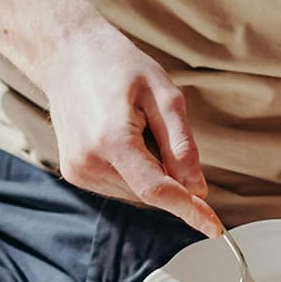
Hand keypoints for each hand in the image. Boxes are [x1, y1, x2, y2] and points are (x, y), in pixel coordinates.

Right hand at [27, 19, 221, 235]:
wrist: (66, 54)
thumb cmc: (116, 65)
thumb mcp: (163, 94)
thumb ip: (181, 145)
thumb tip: (198, 189)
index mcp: (111, 141)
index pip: (157, 191)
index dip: (189, 210)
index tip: (214, 227)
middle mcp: (89, 163)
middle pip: (150, 192)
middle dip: (170, 173)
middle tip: (156, 126)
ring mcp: (78, 171)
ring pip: (137, 193)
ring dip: (151, 170)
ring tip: (133, 125)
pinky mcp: (75, 174)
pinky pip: (121, 185)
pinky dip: (135, 170)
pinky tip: (121, 136)